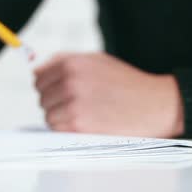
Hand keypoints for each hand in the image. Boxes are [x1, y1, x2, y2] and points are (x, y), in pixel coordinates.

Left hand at [34, 53, 184, 137]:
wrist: (155, 104)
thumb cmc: (127, 83)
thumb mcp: (97, 60)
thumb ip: (65, 61)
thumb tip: (36, 69)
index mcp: (72, 63)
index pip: (39, 78)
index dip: (50, 87)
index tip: (62, 92)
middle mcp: (69, 81)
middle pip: (42, 98)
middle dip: (56, 103)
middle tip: (80, 105)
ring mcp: (73, 104)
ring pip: (49, 116)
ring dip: (62, 119)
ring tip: (86, 115)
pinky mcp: (79, 125)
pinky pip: (58, 130)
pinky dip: (69, 130)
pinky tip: (88, 124)